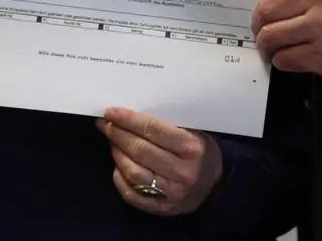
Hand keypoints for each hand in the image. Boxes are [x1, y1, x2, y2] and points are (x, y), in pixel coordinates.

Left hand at [96, 108, 223, 215]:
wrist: (215, 186)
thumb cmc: (201, 152)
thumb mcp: (194, 133)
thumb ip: (167, 126)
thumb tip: (130, 116)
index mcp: (192, 148)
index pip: (152, 130)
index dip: (128, 120)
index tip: (110, 113)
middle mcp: (182, 172)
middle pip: (140, 150)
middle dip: (118, 134)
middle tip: (106, 125)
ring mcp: (171, 193)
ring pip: (133, 173)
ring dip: (117, 155)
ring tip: (112, 142)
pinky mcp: (162, 208)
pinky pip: (132, 195)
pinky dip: (120, 180)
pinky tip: (118, 167)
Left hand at [251, 0, 321, 80]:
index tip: (266, 10)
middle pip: (265, 11)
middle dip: (257, 24)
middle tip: (260, 31)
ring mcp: (320, 30)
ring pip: (271, 37)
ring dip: (266, 45)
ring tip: (271, 48)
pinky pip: (286, 60)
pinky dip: (281, 61)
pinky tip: (287, 58)